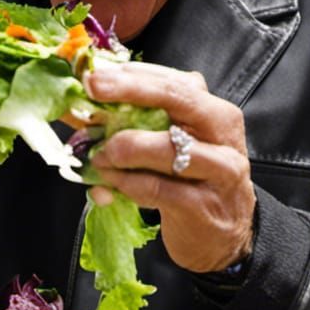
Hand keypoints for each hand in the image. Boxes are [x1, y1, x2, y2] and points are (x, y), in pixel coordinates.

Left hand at [83, 61, 253, 273]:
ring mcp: (219, 171)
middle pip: (178, 99)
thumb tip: (86, 100)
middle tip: (93, 88)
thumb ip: (141, 120)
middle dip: (131, 90)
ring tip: (98, 154)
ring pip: (168, 148)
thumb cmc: (190, 179)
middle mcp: (222, 135)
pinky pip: (157, 188)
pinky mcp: (204, 207)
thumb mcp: (174, 143)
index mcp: (214, 111)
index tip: (96, 74)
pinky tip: (110, 182)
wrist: (223, 236)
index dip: (134, 74)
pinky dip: (127, 183)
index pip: (175, 81)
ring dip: (123, 149)